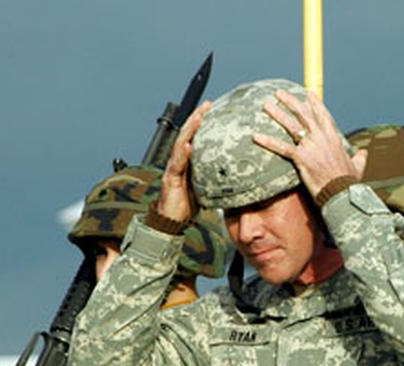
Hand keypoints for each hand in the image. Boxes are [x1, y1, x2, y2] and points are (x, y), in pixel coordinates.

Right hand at [158, 100, 211, 221]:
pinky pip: (177, 164)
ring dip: (190, 129)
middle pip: (186, 135)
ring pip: (181, 144)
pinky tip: (189, 144)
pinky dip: (183, 153)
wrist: (171, 222)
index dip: (200, 122)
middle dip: (196, 118)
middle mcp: (177, 161)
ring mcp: (173, 169)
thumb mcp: (204, 187)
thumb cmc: (186, 205)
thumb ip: (213, 177)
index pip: (193, 137)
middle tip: (207, 105)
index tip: (211, 109)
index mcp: (186, 162)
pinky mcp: (170, 180)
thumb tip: (233, 172)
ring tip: (199, 117)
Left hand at [253, 90, 366, 198]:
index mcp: (333, 137)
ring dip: (278, 114)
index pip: (323, 115)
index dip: (314, 103)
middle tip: (279, 93)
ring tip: (266, 105)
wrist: (341, 192)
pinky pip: (282, 147)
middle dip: (291, 102)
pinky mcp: (301, 158)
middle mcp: (322, 138)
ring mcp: (311, 146)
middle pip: (304, 114)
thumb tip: (364, 153)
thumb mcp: (358, 166)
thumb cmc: (349, 181)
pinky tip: (256, 136)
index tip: (307, 93)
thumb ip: (359, 157)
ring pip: (291, 126)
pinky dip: (268, 141)